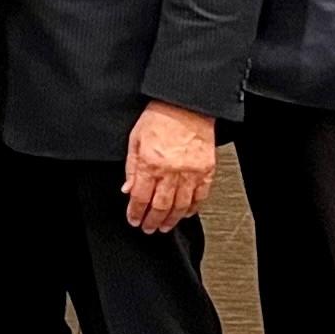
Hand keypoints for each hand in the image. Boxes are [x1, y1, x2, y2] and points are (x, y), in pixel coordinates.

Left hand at [122, 99, 217, 232]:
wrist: (186, 105)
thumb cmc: (159, 118)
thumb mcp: (135, 140)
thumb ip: (131, 167)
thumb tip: (128, 189)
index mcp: (151, 163)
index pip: (141, 197)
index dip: (136, 212)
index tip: (134, 220)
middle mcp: (172, 170)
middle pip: (161, 206)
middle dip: (153, 221)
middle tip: (149, 228)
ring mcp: (191, 172)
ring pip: (181, 205)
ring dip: (172, 219)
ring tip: (165, 226)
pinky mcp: (207, 170)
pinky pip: (201, 196)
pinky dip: (193, 208)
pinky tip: (185, 213)